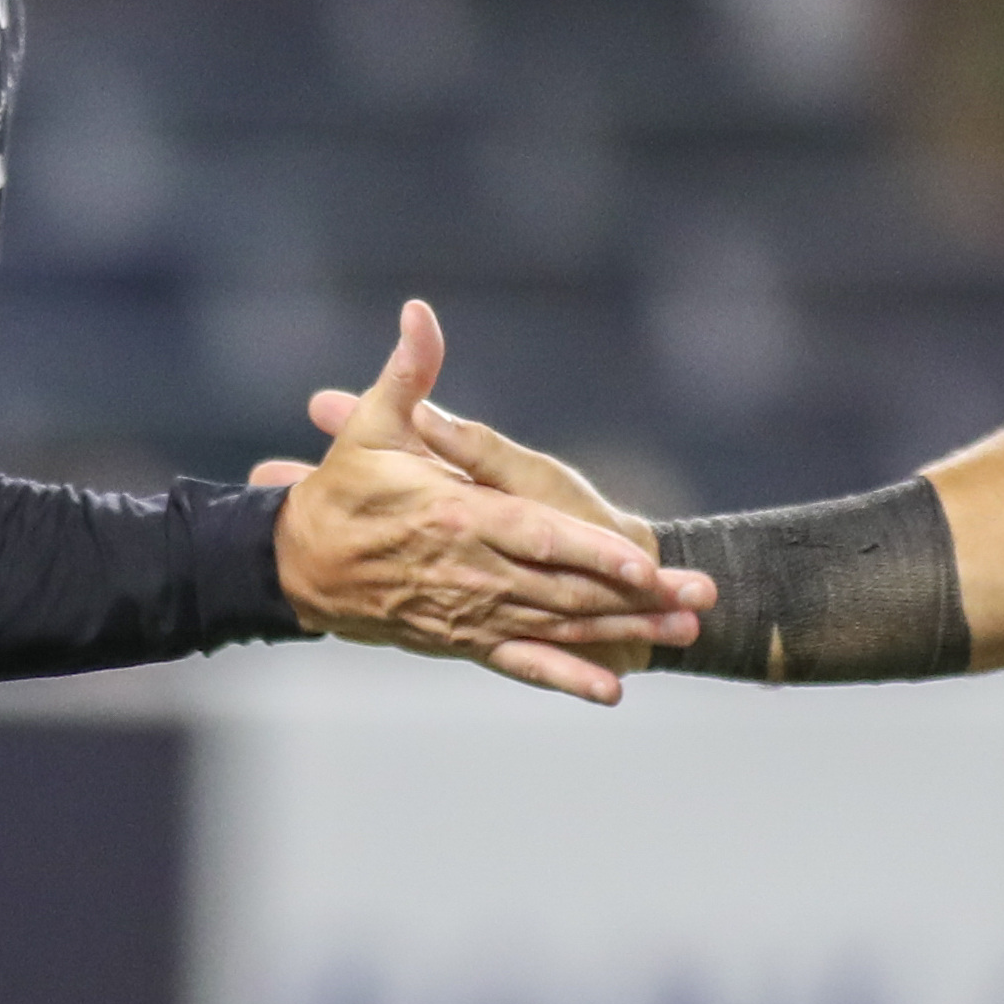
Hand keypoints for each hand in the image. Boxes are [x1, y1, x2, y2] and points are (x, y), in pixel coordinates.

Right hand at [249, 301, 711, 704]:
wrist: (305, 567)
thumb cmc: (344, 491)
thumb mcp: (373, 425)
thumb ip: (410, 373)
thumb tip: (420, 313)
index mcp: (456, 519)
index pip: (539, 538)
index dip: (592, 551)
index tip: (642, 561)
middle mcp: (470, 574)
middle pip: (565, 590)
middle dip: (635, 598)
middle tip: (698, 599)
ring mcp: (471, 614)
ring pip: (557, 626)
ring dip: (623, 632)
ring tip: (684, 632)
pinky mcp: (465, 642)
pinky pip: (523, 663)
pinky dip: (567, 678)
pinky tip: (611, 691)